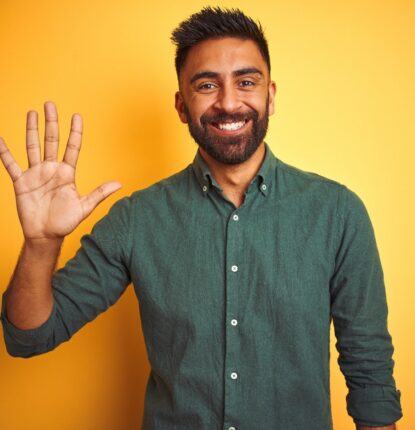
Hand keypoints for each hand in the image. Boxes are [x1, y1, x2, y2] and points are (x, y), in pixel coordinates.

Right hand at [0, 101, 121, 240]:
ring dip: (31, 130)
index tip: (76, 116)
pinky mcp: (22, 182)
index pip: (72, 147)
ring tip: (32, 112)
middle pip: (51, 141)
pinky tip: (0, 140)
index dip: (74, 132)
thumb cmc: (65, 222)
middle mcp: (52, 170)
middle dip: (51, 122)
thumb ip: (99, 193)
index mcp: (67, 173)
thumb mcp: (84, 207)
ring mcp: (36, 174)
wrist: (46, 235)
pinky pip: (11, 164)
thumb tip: (120, 184)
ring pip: (33, 146)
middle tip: (50, 104)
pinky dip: (4, 152)